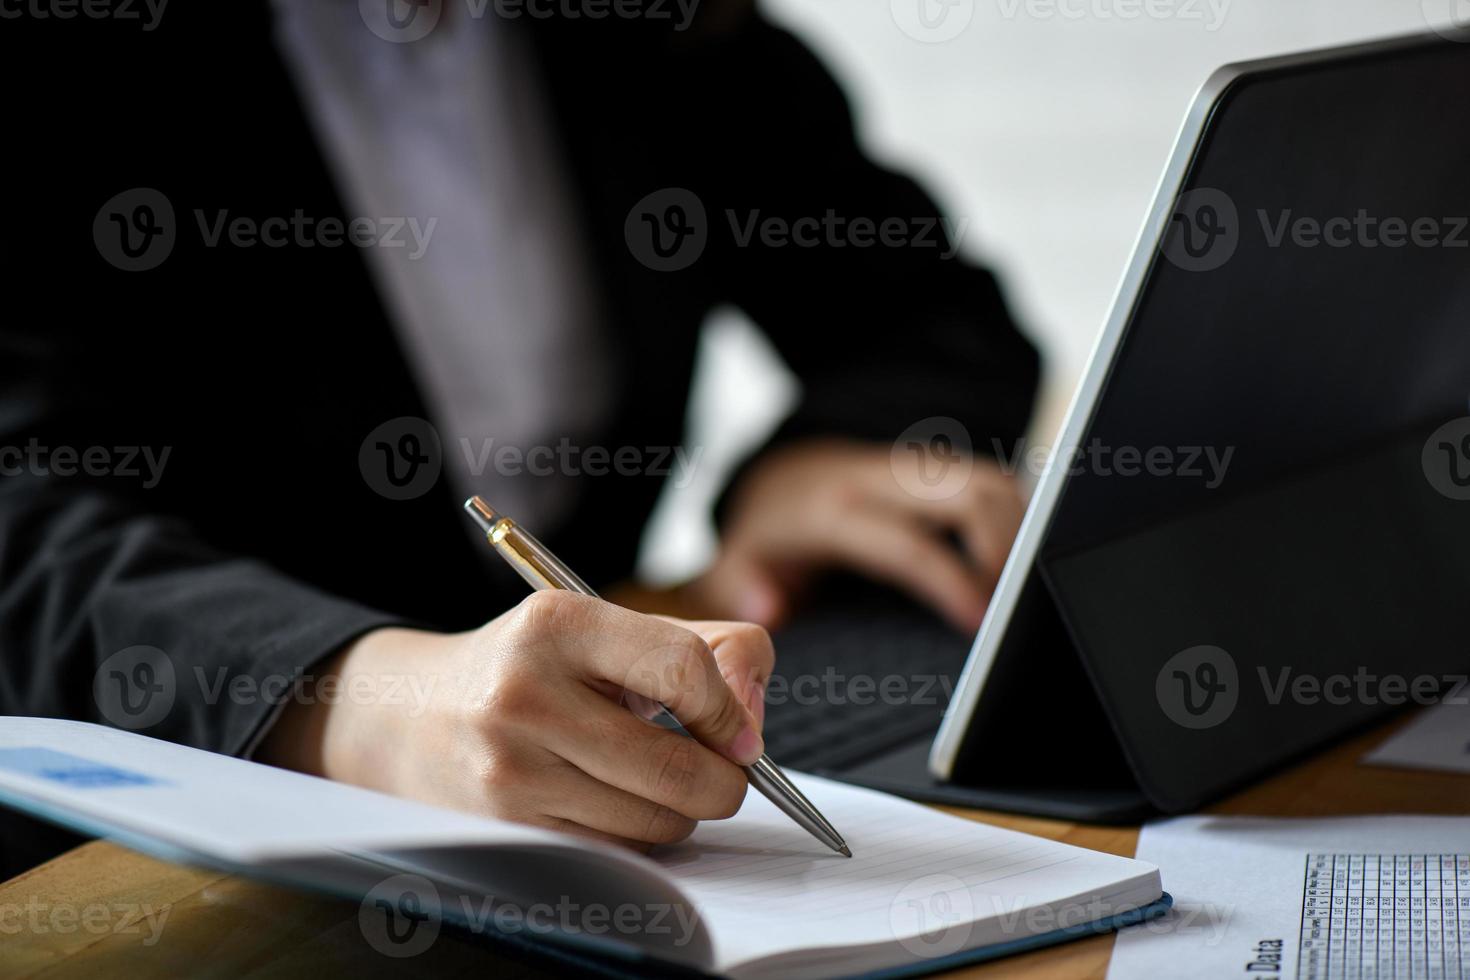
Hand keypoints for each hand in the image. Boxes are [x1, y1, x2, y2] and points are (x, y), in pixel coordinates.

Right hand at [258, 593, 772, 850]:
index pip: (685, 668)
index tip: (745, 737)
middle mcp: (527, 692)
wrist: (406, 716)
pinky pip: (618, 851)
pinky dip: (637, 836)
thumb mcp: (606, 629)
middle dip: (723, 780)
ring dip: (679, 813)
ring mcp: (511, 766)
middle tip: (719, 771)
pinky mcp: (506, 825)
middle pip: (682, 767)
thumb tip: (754, 721)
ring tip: (651, 779)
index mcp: (561, 624)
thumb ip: (705, 649)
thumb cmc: (530, 667)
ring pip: (657, 822)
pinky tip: (612, 801)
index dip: (733, 712)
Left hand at [691, 439, 1025, 631]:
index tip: (982, 624)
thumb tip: (768, 608)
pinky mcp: (940, 473)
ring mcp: (916, 470)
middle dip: (1006, 547)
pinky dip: (1016, 518)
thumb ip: (740, 584)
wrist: (778, 474)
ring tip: (1023, 589)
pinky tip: (1019, 563)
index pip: (910, 545)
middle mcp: (881, 479)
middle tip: (1017, 608)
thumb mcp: (735, 558)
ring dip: (1020, 529)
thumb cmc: (768, 530)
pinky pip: (992, 483)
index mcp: (836, 509)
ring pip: (990, 481)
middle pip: (969, 494)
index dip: (952, 582)